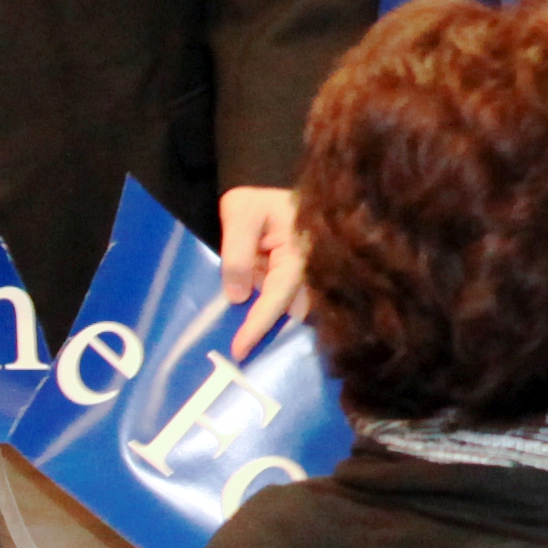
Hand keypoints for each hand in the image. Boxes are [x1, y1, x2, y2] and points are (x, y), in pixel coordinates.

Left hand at [216, 186, 306, 356]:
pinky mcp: (297, 281)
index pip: (278, 296)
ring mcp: (306, 277)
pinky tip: (249, 327)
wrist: (270, 191)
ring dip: (270, 324)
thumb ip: (238, 254)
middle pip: (294, 312)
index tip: (240, 349)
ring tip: (245, 344)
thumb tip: (237, 297)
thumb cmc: (257, 200)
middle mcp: (310, 270)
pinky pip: (284, 303)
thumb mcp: (240, 216)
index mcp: (300, 253)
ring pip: (291, 310)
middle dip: (272, 333)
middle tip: (244, 356)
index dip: (259, 324)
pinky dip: (267, 313)